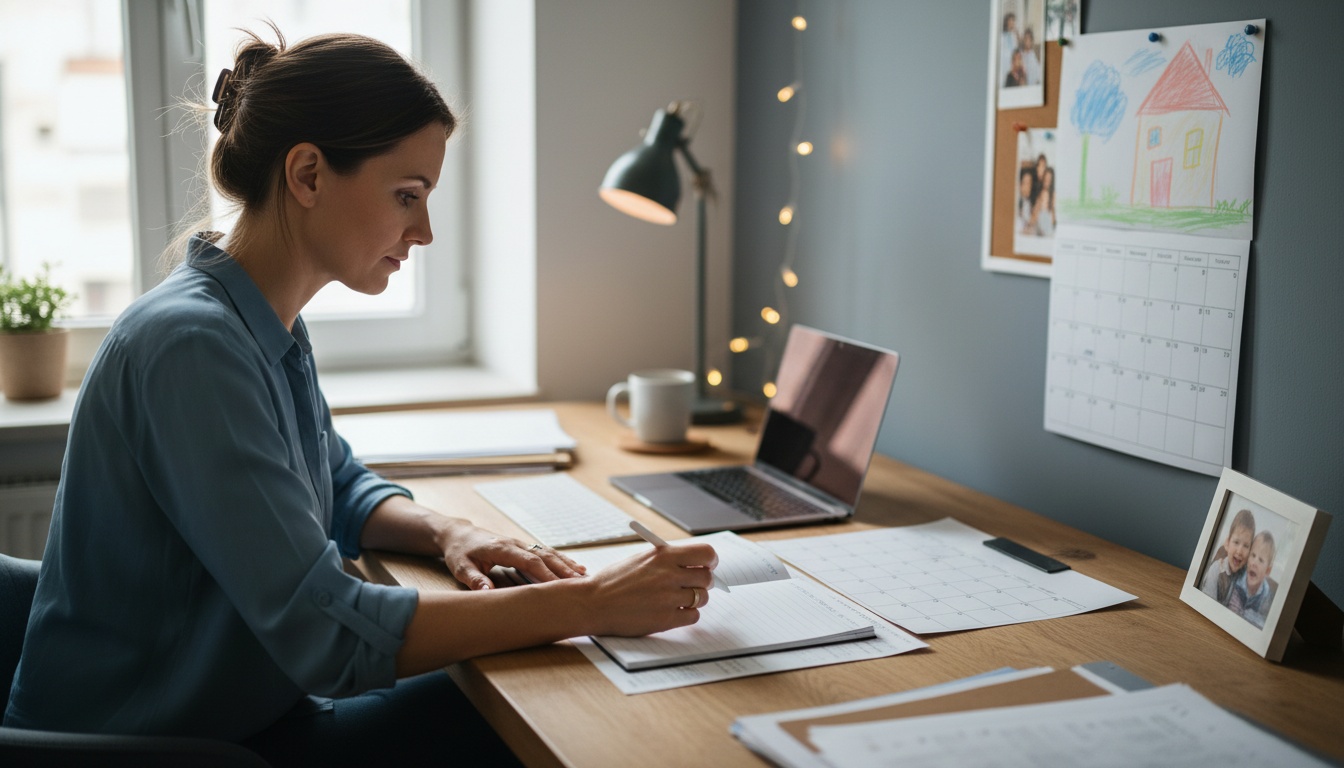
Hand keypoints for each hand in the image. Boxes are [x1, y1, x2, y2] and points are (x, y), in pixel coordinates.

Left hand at [438, 521, 585, 590]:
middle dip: (563, 569)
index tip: (559, 586)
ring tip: (584, 575)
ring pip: (548, 553)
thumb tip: (487, 592)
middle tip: (581, 582)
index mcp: (502, 548)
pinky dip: (562, 560)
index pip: (529, 561)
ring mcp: (521, 545)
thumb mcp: (461, 567)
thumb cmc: (460, 552)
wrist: (459, 535)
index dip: (545, 573)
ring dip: (566, 564)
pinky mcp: (523, 548)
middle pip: (544, 556)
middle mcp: (516, 544)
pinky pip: (546, 553)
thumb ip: (474, 580)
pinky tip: (574, 568)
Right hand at [584, 541, 718, 636]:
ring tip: (676, 599)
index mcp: (663, 555)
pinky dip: (686, 615)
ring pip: (702, 598)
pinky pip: (693, 616)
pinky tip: (672, 611)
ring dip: (694, 599)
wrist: (593, 603)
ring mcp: (668, 598)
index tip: (708, 565)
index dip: (710, 560)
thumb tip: (697, 564)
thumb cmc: (615, 581)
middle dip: (703, 582)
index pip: (706, 553)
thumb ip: (668, 560)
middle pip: (707, 578)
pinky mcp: (665, 619)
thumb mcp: (642, 559)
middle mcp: (668, 575)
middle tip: (692, 585)